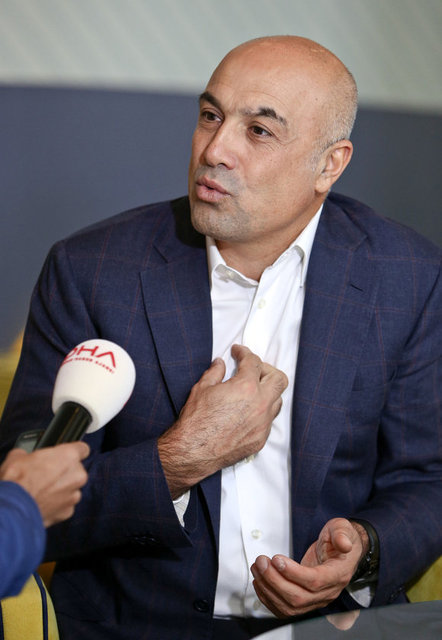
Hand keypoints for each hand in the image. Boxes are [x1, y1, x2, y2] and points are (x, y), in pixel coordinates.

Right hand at [0, 442, 89, 526]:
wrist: (13, 509)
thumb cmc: (16, 481)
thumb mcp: (18, 456)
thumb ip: (31, 455)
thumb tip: (25, 457)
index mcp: (69, 456)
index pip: (82, 449)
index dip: (74, 452)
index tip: (67, 456)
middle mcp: (77, 475)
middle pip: (77, 470)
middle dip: (64, 473)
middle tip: (46, 476)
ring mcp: (74, 495)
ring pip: (72, 489)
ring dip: (61, 490)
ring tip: (42, 492)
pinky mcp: (68, 511)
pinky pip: (65, 505)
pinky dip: (56, 505)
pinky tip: (42, 504)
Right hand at [158, 344, 287, 496]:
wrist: (192, 451)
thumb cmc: (196, 420)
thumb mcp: (202, 388)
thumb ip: (215, 372)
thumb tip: (220, 363)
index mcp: (246, 387)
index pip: (253, 362)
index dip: (244, 353)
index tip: (238, 352)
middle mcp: (260, 404)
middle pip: (279, 379)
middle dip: (266, 369)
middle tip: (251, 369)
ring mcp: (263, 424)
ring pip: (278, 400)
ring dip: (267, 392)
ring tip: (252, 390)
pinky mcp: (260, 439)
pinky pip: (269, 420)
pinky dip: (262, 411)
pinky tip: (248, 411)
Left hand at [251, 518, 366, 616]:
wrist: (340, 552)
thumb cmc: (338, 540)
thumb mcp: (342, 529)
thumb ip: (342, 534)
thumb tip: (344, 544)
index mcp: (338, 574)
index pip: (315, 581)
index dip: (294, 573)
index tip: (276, 559)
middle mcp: (328, 592)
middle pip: (298, 597)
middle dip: (274, 580)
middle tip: (262, 561)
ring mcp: (316, 600)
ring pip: (290, 606)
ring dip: (268, 589)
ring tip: (258, 568)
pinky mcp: (306, 601)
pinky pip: (286, 609)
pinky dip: (269, 599)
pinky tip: (260, 583)